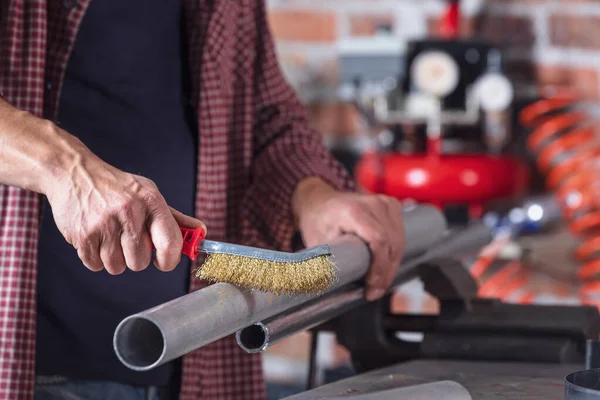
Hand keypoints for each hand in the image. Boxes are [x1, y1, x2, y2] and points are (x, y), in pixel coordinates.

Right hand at [45, 145, 205, 274]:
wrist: (74, 173)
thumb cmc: (117, 187)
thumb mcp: (148, 194)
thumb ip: (174, 218)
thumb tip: (201, 232)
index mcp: (150, 201)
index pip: (171, 243)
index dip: (169, 260)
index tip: (163, 261)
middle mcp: (129, 211)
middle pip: (141, 262)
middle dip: (136, 258)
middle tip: (129, 241)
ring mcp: (104, 224)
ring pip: (117, 267)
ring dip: (114, 259)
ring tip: (110, 237)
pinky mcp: (82, 235)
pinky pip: (95, 265)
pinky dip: (95, 258)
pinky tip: (95, 237)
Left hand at [292, 177, 404, 300]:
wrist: (320, 201)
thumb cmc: (317, 221)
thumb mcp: (317, 243)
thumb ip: (328, 263)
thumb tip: (334, 289)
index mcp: (352, 211)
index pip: (378, 240)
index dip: (379, 267)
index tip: (372, 287)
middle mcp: (372, 203)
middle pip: (391, 244)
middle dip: (385, 273)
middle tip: (374, 292)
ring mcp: (385, 203)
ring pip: (398, 242)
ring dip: (391, 267)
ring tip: (378, 285)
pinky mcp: (392, 206)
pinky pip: (400, 236)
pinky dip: (394, 255)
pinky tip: (384, 268)